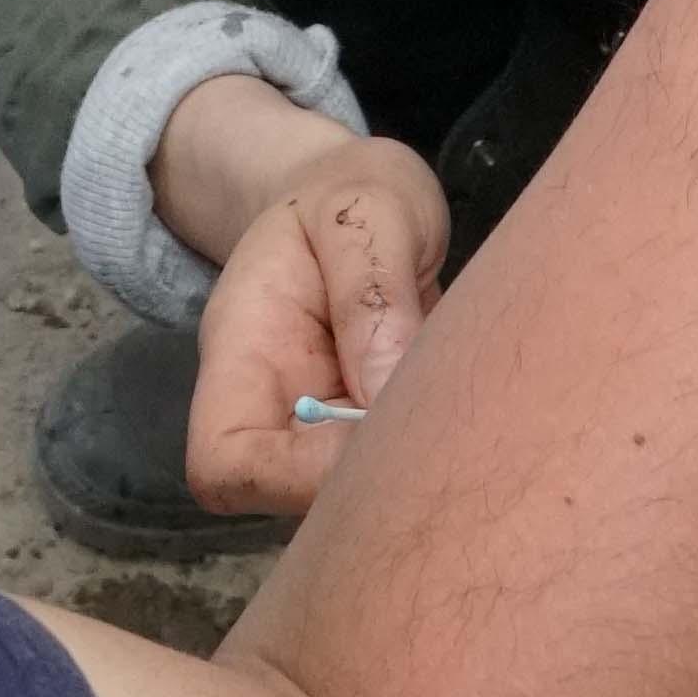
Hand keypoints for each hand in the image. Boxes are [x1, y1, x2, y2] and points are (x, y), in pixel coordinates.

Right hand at [180, 137, 450, 522]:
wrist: (363, 196)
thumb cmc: (353, 195)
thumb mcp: (365, 211)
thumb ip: (372, 292)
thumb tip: (384, 395)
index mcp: (244, 354)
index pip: (223, 463)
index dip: (287, 476)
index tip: (371, 434)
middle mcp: (275, 409)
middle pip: (287, 501)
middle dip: (364, 488)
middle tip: (442, 430)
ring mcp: (325, 430)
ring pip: (348, 501)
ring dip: (410, 476)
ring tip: (466, 416)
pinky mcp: (377, 436)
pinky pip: (398, 474)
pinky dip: (436, 459)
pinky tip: (474, 417)